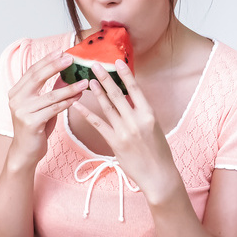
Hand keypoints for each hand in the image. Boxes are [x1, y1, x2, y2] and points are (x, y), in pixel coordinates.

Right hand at [8, 51, 88, 168]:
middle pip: (38, 77)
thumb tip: (65, 73)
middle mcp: (16, 99)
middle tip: (71, 59)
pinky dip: (68, 102)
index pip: (32, 71)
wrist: (25, 152)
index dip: (47, 60)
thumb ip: (51, 90)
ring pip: (50, 95)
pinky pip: (54, 109)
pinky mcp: (31, 123)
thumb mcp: (42, 106)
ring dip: (70, 87)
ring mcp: (22, 111)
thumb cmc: (35, 128)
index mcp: (16, 92)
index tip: (61, 52)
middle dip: (55, 66)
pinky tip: (78, 97)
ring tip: (84, 82)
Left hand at [71, 59, 179, 201]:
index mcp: (149, 114)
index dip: (125, 74)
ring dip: (97, 92)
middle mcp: (136, 120)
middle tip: (95, 65)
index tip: (116, 62)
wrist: (159, 175)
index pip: (135, 89)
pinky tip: (78, 105)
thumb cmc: (159, 152)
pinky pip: (98, 124)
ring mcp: (125, 131)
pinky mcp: (115, 142)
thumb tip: (129, 98)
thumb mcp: (155, 127)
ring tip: (88, 80)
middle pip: (118, 94)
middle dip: (105, 78)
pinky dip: (87, 114)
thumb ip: (142, 113)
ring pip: (107, 107)